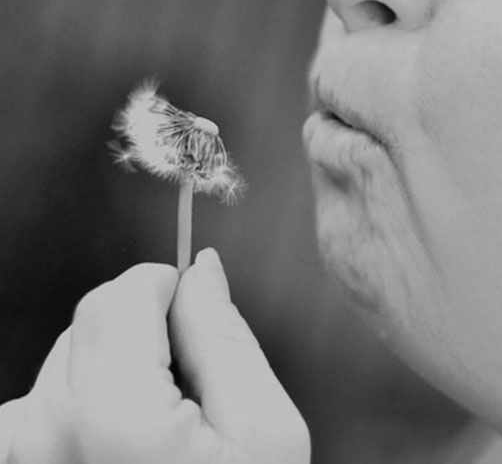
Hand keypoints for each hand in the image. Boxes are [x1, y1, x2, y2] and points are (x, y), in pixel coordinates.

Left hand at [6, 250, 309, 463]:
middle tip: (188, 397)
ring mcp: (21, 459)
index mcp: (111, 416)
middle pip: (93, 319)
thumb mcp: (263, 432)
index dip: (170, 291)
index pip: (124, 293)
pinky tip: (111, 449)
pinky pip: (37, 406)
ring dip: (111, 370)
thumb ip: (226, 337)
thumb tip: (203, 269)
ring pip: (68, 357)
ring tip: (151, 433)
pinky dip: (77, 405)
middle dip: (144, 332)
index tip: (199, 324)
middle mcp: (44, 435)